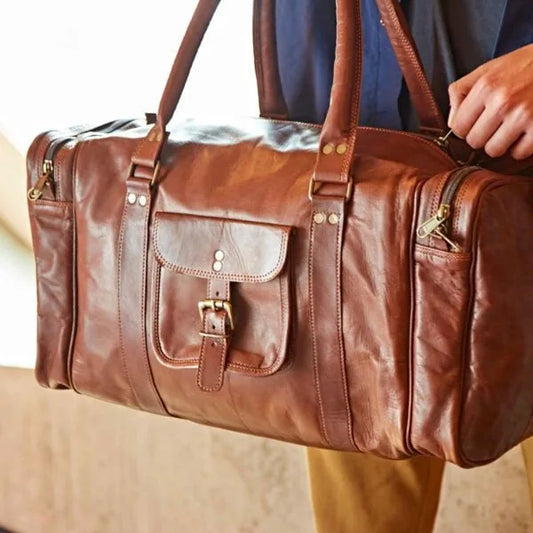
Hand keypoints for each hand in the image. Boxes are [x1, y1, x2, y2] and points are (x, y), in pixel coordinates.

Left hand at [448, 44, 532, 159]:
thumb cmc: (526, 65)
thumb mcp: (489, 69)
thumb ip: (461, 92)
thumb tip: (451, 123)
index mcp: (486, 86)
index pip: (458, 126)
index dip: (466, 127)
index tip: (476, 122)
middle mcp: (503, 102)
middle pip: (474, 142)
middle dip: (483, 135)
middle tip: (497, 124)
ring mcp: (523, 116)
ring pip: (494, 151)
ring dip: (501, 143)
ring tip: (512, 127)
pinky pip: (518, 154)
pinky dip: (522, 146)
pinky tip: (527, 130)